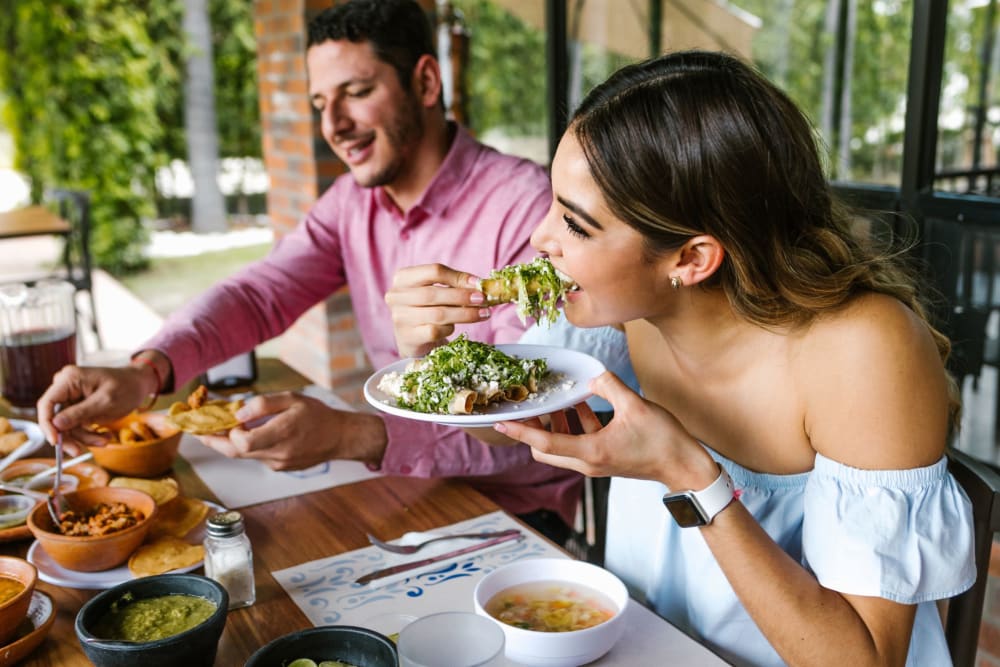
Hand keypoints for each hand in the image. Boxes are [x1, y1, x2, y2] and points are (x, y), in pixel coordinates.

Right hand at [36, 365, 150, 454]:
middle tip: (78, 452)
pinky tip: (105, 436)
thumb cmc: (127, 386)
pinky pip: (76, 427)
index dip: (47, 424)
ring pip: (66, 427)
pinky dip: (89, 435)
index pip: (46, 403)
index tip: (54, 442)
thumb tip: (56, 424)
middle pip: (55, 419)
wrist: (139, 385)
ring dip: (84, 438)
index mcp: (69, 380)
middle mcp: (65, 388)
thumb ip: (80, 412)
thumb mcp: (106, 401)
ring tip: (105, 440)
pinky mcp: (77, 409)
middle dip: (69, 436)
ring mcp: (71, 399)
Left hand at [196, 391, 387, 469]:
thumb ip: (264, 404)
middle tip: (199, 430)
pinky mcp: (280, 467)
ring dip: (232, 442)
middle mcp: (278, 453)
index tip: (225, 419)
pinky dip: (249, 446)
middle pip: (236, 452)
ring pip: (245, 455)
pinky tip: (251, 434)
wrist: (339, 437)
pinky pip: (257, 457)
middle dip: (215, 441)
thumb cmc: (317, 415)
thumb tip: (238, 413)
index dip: (227, 432)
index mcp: (282, 433)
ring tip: (222, 427)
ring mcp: (278, 464)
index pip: (242, 442)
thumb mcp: (292, 399)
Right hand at [385, 263, 489, 357]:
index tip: (478, 283)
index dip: (458, 277)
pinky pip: (435, 331)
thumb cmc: (428, 309)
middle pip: (434, 293)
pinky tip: (454, 328)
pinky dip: (449, 329)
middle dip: (462, 296)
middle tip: (483, 299)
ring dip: (464, 314)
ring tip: (483, 314)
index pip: (434, 271)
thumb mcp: (436, 291)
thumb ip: (454, 285)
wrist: (412, 338)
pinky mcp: (407, 337)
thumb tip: (480, 285)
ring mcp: (400, 317)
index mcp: (403, 278)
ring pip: (437, 314)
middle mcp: (396, 296)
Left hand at [495, 371, 716, 486]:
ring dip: (555, 424)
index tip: (501, 421)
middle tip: (530, 403)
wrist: (684, 467)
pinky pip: (578, 441)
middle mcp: (587, 462)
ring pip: (560, 446)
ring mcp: (595, 462)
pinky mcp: (604, 458)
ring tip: (556, 399)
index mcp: (591, 452)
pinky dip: (574, 424)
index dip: (521, 430)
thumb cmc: (663, 440)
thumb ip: (609, 386)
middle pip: (545, 449)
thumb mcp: (635, 406)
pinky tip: (580, 403)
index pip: (544, 443)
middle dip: (533, 427)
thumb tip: (592, 376)